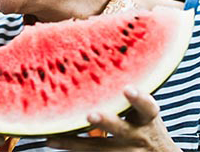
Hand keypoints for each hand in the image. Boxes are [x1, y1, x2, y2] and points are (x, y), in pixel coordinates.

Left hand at [46, 86, 178, 151]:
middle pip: (120, 129)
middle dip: (106, 121)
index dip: (138, 99)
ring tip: (53, 137)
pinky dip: (71, 147)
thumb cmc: (146, 125)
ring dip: (75, 142)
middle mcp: (136, 135)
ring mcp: (124, 151)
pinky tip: (52, 140)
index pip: (147, 107)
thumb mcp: (147, 111)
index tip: (128, 89)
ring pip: (98, 148)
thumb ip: (133, 95)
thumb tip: (109, 57)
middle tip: (90, 115)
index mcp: (147, 118)